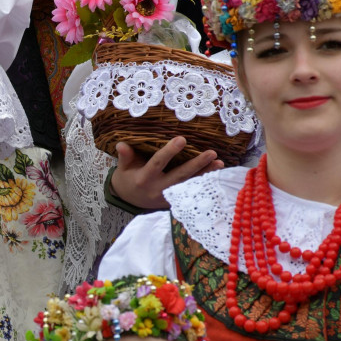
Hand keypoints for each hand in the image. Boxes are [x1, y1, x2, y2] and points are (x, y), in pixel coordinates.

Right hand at [109, 137, 223, 209]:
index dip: (169, 152)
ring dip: (205, 174)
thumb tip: (122, 144)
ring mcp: (168, 197)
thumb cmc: (127, 178)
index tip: (182, 139)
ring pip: (189, 184)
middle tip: (211, 153)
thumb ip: (125, 156)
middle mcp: (158, 189)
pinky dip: (203, 182)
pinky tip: (216, 173)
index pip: (158, 163)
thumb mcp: (123, 167)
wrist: (129, 200)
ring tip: (219, 163)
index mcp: (144, 178)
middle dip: (196, 164)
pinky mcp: (174, 201)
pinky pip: (191, 190)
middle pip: (180, 175)